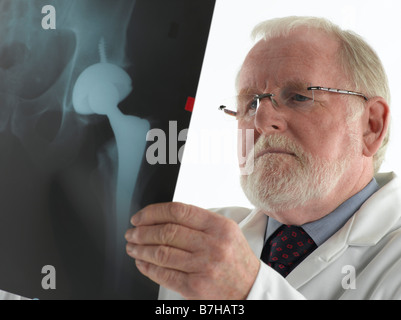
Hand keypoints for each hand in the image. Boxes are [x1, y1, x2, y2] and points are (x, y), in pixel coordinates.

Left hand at [125, 202, 259, 299]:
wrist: (250, 289)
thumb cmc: (235, 258)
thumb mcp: (226, 231)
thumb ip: (199, 221)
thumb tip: (162, 216)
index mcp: (220, 226)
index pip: (179, 211)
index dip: (153, 212)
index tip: (140, 216)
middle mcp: (213, 245)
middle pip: (167, 232)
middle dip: (142, 231)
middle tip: (132, 232)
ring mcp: (204, 267)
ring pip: (162, 253)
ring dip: (141, 249)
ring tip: (132, 247)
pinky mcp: (196, 287)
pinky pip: (164, 275)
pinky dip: (148, 268)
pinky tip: (142, 263)